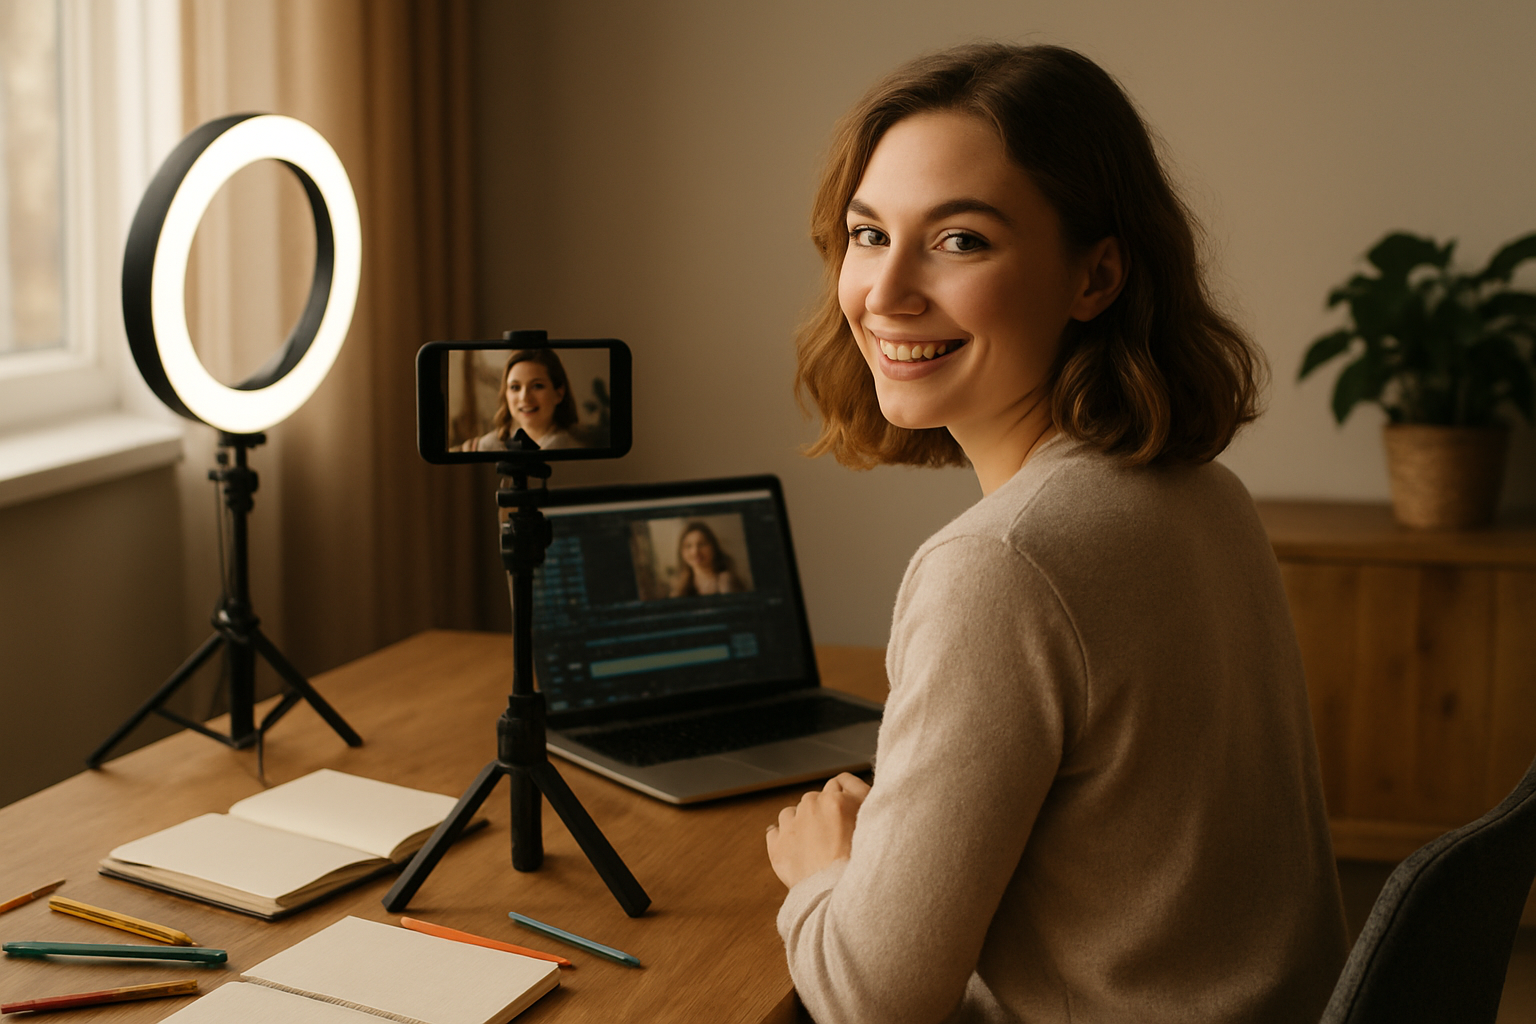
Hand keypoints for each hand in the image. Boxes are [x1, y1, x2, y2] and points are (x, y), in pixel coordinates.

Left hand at [766, 772, 870, 887]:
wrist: (839, 897)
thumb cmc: (862, 866)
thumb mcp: (874, 824)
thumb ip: (861, 795)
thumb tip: (846, 783)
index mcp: (837, 800)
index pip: (839, 784)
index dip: (844, 798)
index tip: (846, 810)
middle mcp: (811, 807)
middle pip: (815, 798)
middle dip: (822, 811)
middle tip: (834, 834)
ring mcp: (791, 826)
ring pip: (792, 812)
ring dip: (800, 822)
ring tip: (813, 844)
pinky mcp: (777, 846)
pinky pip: (773, 832)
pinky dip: (782, 838)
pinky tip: (794, 849)